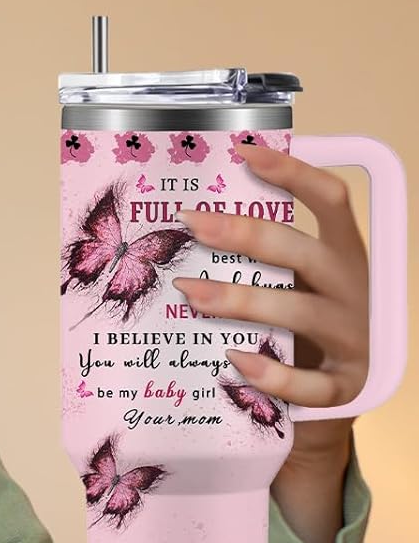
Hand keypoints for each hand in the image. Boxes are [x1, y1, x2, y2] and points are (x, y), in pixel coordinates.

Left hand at [170, 143, 366, 469]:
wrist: (332, 390)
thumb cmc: (300, 321)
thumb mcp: (292, 279)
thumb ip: (261, 255)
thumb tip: (190, 219)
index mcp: (343, 252)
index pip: (332, 200)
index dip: (293, 173)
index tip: (244, 152)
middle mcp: (353, 288)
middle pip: (302, 251)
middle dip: (244, 234)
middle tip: (191, 223)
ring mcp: (353, 336)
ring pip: (299, 312)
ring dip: (240, 299)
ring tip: (189, 292)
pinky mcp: (345, 383)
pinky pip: (308, 383)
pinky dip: (271, 373)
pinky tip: (234, 361)